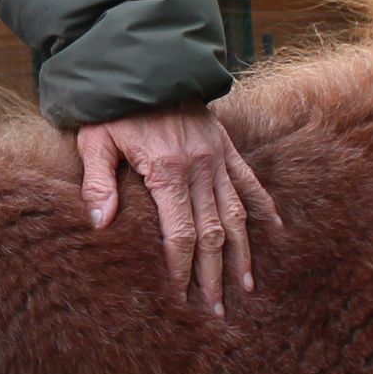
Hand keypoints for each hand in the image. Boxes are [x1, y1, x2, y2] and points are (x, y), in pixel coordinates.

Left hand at [74, 105, 280, 311]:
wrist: (144, 62)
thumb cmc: (113, 107)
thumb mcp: (95, 140)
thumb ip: (98, 182)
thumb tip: (100, 224)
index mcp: (167, 171)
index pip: (179, 234)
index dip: (181, 269)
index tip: (181, 298)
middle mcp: (199, 168)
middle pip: (212, 234)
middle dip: (213, 275)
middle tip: (215, 310)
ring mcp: (218, 158)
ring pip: (236, 216)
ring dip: (242, 254)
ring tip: (245, 287)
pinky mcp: (226, 147)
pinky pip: (251, 182)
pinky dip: (264, 208)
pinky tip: (277, 232)